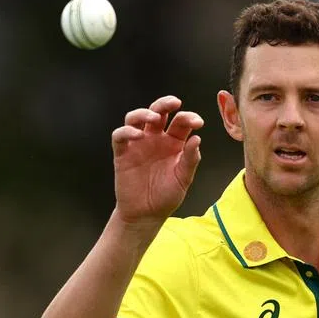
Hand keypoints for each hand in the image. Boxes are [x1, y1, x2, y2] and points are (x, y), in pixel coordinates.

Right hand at [110, 95, 203, 222]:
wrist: (147, 215)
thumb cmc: (166, 196)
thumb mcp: (183, 179)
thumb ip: (190, 160)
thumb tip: (197, 139)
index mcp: (174, 143)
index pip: (180, 122)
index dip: (189, 117)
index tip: (198, 122)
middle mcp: (156, 139)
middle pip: (158, 112)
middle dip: (165, 104)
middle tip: (175, 103)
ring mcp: (138, 144)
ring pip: (136, 118)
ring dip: (144, 113)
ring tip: (153, 117)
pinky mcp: (123, 153)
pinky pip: (120, 136)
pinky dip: (126, 131)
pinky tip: (136, 135)